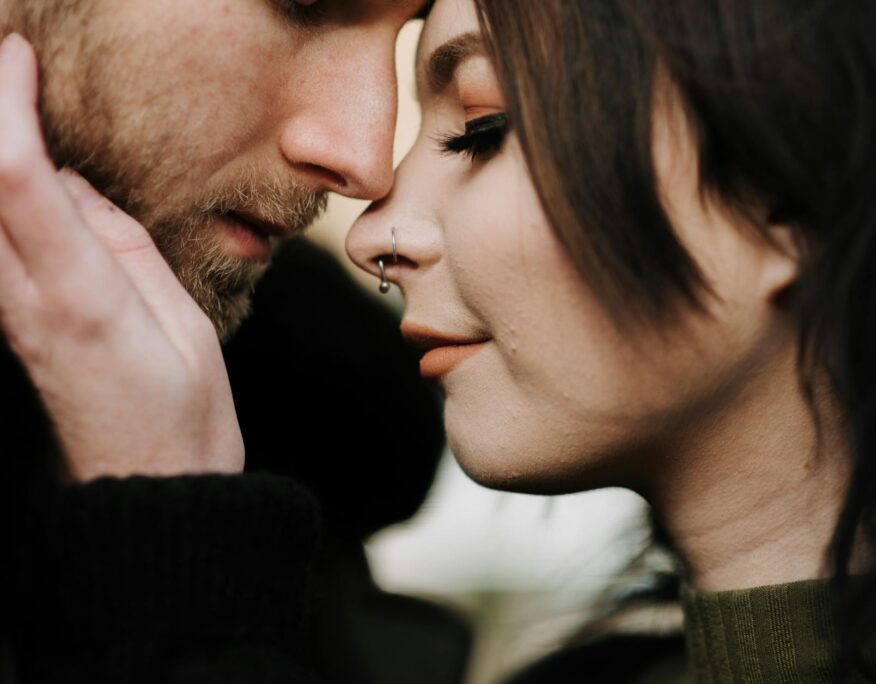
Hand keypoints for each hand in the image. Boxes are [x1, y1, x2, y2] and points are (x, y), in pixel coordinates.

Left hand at [0, 33, 243, 480]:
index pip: (18, 180)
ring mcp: (6, 315)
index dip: (8, 108)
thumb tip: (71, 185)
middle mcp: (24, 301)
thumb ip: (124, 247)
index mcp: (82, 297)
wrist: (149, 490)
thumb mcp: (184, 324)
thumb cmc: (184, 416)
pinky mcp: (7, 323)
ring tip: (12, 112)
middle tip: (4, 69)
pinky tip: (18, 178)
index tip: (18, 56)